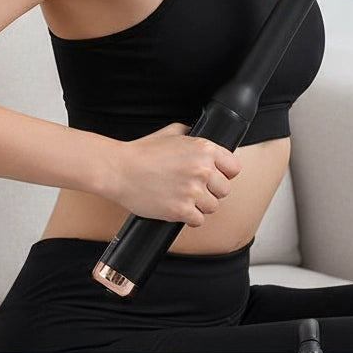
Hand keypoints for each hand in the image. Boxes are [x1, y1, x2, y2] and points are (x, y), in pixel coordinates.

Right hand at [109, 123, 240, 225]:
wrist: (118, 170)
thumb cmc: (141, 152)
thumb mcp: (171, 132)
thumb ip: (192, 135)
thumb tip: (203, 140)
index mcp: (204, 149)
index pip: (234, 167)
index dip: (224, 173)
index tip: (216, 176)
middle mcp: (202, 169)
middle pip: (225, 190)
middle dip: (211, 191)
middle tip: (194, 188)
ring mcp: (192, 191)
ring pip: (213, 207)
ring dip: (200, 205)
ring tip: (183, 197)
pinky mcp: (181, 210)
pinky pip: (198, 220)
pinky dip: (189, 217)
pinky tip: (178, 208)